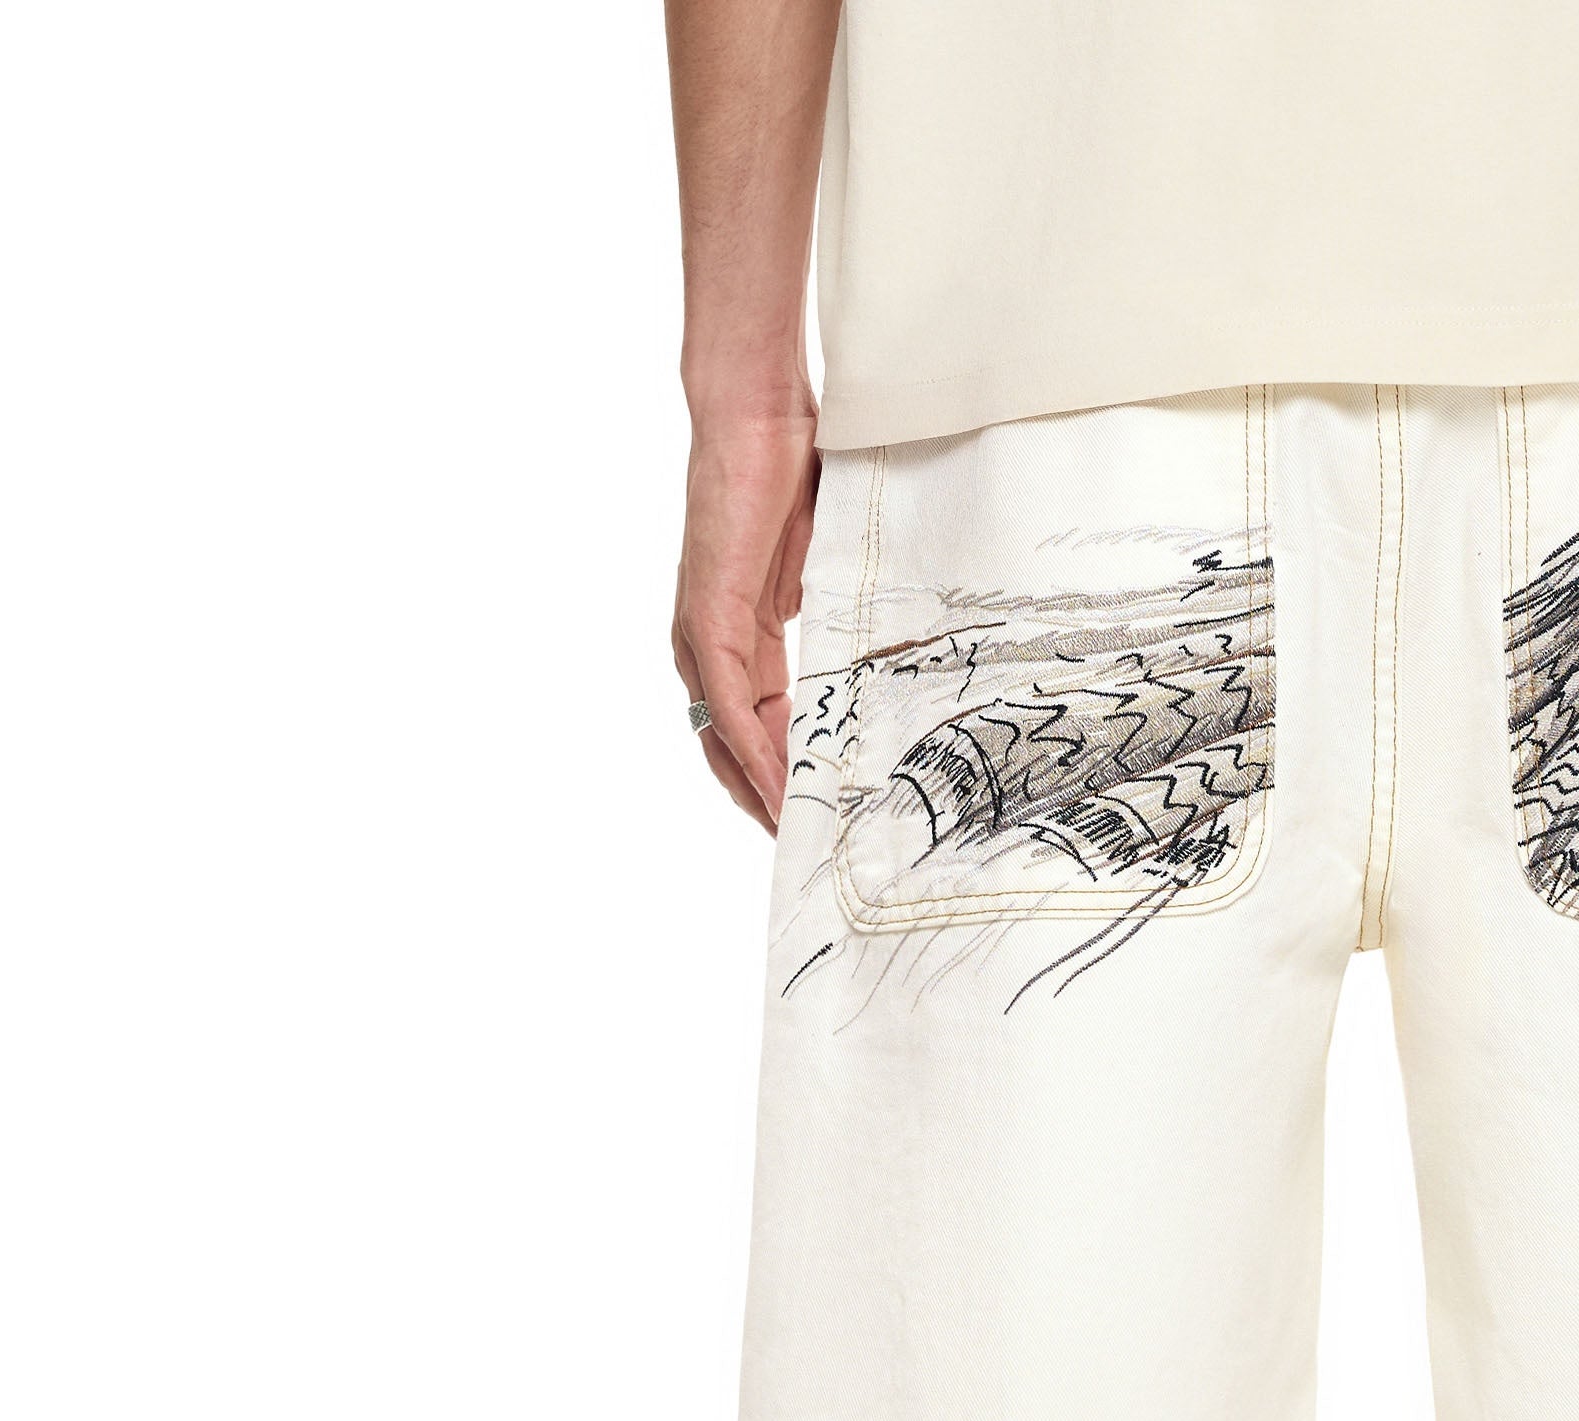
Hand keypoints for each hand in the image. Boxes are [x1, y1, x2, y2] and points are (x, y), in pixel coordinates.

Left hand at [672, 407, 819, 829]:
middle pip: (729, 748)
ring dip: (760, 795)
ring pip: (724, 740)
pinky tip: (778, 794)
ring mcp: (702, 633)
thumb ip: (833, 616)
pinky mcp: (708, 618)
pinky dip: (752, 755)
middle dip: (767, 802)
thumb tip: (876, 648)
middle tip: (808, 852)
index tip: (817, 819)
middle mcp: (709, 642)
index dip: (782, 775)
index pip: (756, 725)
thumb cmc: (791, 471)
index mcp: (739, 632)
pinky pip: (729, 708)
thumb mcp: (824, 565)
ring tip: (797, 842)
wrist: (756, 411)